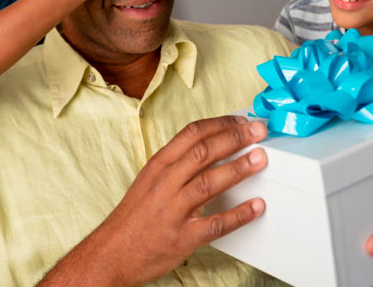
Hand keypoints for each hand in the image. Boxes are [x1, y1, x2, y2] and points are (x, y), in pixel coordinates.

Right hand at [39, 115, 268, 286]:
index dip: (219, 124)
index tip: (240, 120)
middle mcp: (165, 183)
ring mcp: (173, 210)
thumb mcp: (150, 180)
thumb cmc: (134, 216)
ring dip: (238, 169)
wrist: (111, 252)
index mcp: (158, 165)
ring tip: (261, 159)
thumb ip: (177, 164)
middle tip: (258, 131)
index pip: (191, 134)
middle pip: (203, 153)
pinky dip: (238, 215)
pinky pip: (215, 224)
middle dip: (234, 138)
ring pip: (209, 183)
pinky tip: (256, 207)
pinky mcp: (182, 237)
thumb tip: (210, 148)